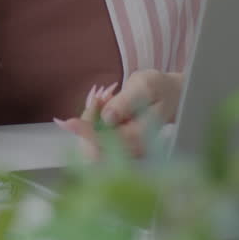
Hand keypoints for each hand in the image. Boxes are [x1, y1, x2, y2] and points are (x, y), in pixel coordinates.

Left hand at [54, 69, 181, 159]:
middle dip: (87, 124)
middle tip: (99, 97)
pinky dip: (93, 123)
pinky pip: (95, 141)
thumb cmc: (159, 88)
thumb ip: (126, 102)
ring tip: (106, 98)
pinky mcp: (119, 149)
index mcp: (140, 138)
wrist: (172, 96)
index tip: (67, 122)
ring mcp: (125, 153)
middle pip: (94, 148)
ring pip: (91, 146)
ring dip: (90, 122)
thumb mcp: (145, 86)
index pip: (106, 141)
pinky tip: (104, 105)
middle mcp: (131, 152)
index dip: (85, 132)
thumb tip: (108, 118)